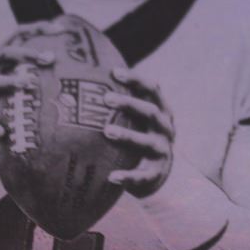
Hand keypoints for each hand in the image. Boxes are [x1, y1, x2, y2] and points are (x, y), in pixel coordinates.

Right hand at [0, 19, 71, 141]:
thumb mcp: (0, 77)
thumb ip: (21, 71)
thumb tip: (55, 69)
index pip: (16, 36)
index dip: (37, 30)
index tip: (60, 28)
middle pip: (5, 53)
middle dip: (28, 54)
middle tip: (50, 58)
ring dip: (11, 81)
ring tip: (29, 84)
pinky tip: (0, 133)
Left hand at [103, 68, 174, 197]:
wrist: (155, 172)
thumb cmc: (138, 135)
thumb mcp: (136, 118)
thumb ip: (121, 102)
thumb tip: (83, 80)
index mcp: (161, 111)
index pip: (152, 90)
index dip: (136, 79)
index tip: (114, 72)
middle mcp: (165, 129)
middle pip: (151, 112)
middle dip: (130, 104)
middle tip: (106, 98)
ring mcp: (162, 151)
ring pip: (147, 143)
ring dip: (128, 136)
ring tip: (107, 131)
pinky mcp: (156, 173)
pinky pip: (142, 176)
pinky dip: (128, 177)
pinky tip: (111, 176)